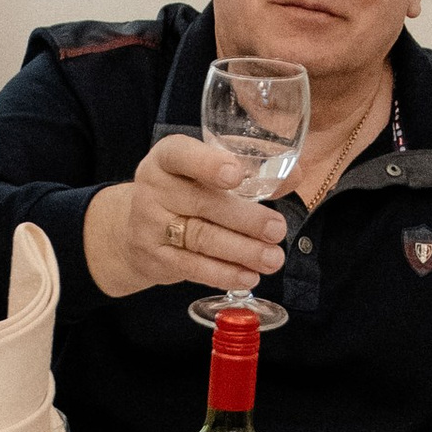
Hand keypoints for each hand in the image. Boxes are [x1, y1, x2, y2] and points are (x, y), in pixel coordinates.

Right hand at [84, 136, 288, 304]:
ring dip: (242, 251)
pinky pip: (193, 268)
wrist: (136, 227)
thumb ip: (250, 170)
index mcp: (167, 158)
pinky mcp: (155, 257)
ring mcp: (150, 225)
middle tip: (277, 229)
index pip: (181, 155)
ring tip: (273, 258)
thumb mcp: (207, 172)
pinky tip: (249, 276)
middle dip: (245, 219)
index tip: (236, 175)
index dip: (208, 165)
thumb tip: (295, 175)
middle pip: (202, 203)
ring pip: (201, 238)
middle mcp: (154, 188)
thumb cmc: (186, 191)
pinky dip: (224, 274)